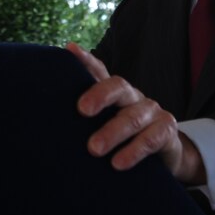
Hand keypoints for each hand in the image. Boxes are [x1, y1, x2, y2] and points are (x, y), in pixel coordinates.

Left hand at [67, 42, 203, 182]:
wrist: (164, 158)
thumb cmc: (124, 138)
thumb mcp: (104, 124)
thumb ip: (84, 113)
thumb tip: (48, 102)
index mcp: (115, 93)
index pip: (100, 71)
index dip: (86, 60)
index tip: (70, 50)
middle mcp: (133, 97)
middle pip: (118, 87)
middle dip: (100, 95)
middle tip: (81, 110)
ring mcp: (152, 112)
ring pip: (133, 117)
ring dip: (113, 132)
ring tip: (94, 149)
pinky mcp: (166, 131)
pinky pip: (151, 139)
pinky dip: (134, 151)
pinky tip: (118, 164)